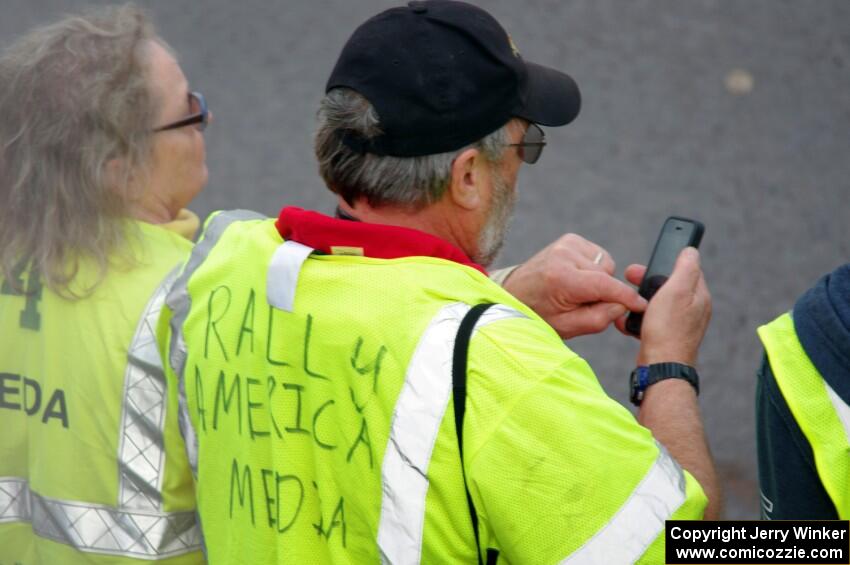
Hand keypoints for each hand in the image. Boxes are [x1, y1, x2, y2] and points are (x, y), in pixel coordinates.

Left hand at [502, 233, 647, 338]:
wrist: (515, 294)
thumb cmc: (539, 314)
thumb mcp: (568, 326)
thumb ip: (600, 317)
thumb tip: (624, 304)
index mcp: (562, 278)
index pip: (605, 285)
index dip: (627, 297)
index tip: (643, 306)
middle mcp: (564, 255)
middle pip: (607, 276)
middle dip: (604, 293)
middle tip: (582, 304)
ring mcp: (567, 244)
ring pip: (606, 266)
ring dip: (598, 280)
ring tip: (574, 291)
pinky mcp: (570, 240)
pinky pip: (598, 257)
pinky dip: (593, 269)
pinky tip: (575, 278)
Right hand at [628, 247, 711, 365]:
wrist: (659, 366)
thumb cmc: (667, 330)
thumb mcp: (676, 291)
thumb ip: (685, 268)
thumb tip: (691, 250)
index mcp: (699, 296)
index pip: (687, 268)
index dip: (667, 261)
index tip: (649, 262)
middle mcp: (693, 309)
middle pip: (670, 285)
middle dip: (648, 280)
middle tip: (631, 277)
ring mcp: (680, 324)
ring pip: (658, 302)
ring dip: (640, 300)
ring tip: (627, 301)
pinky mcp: (666, 336)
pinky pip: (651, 320)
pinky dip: (638, 318)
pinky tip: (628, 321)